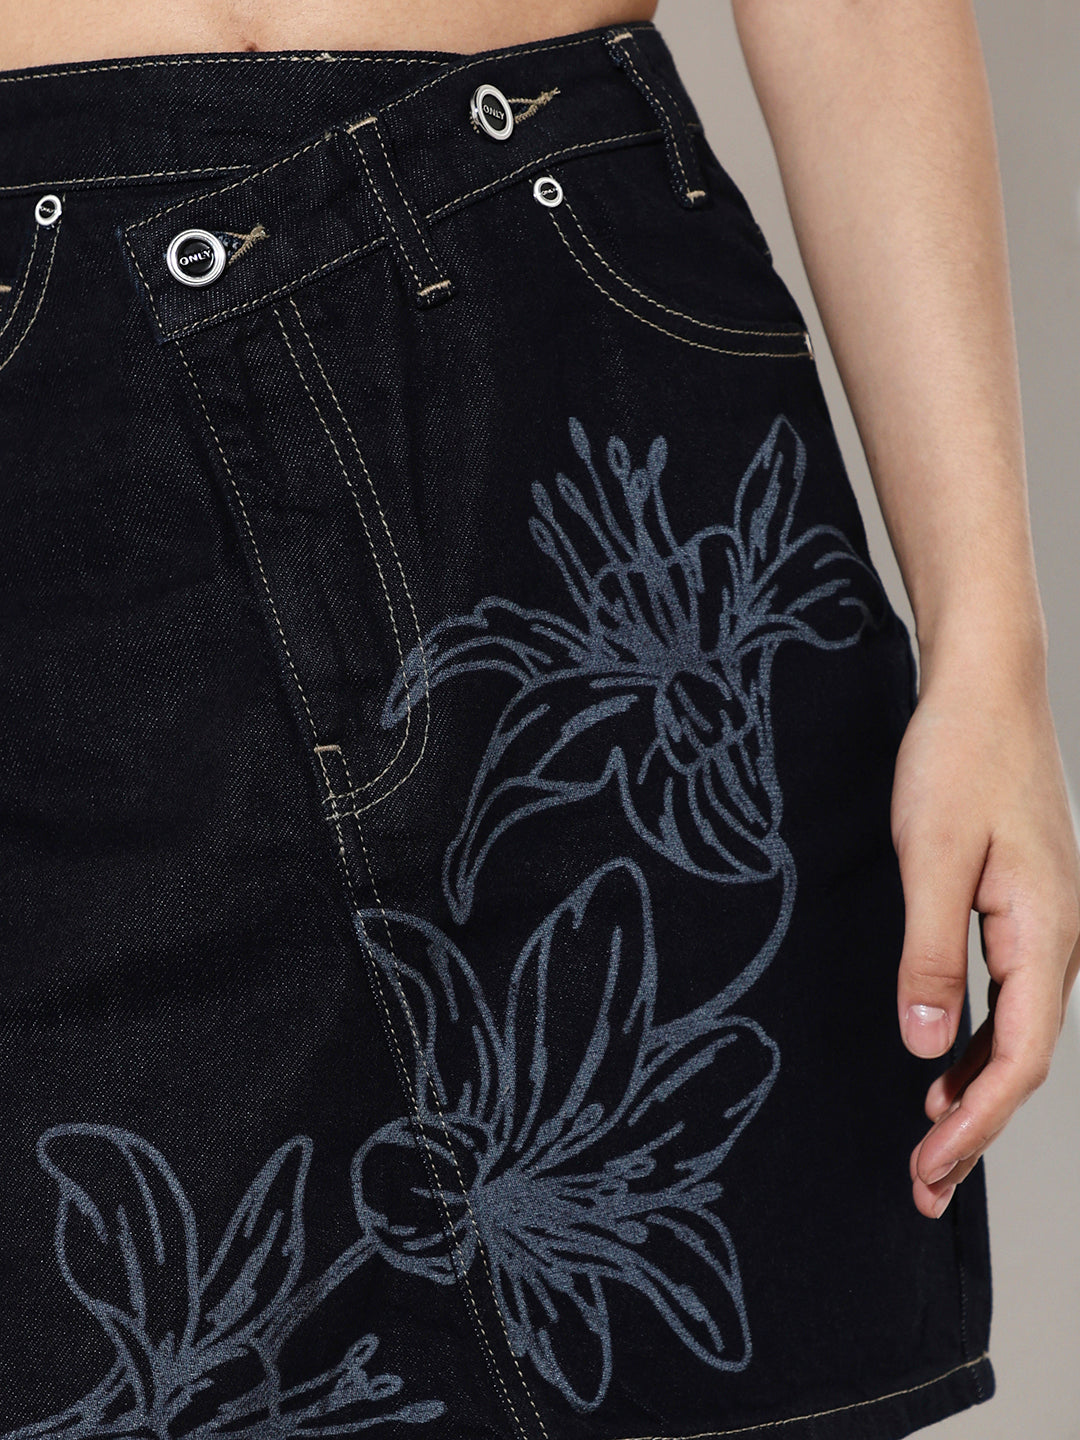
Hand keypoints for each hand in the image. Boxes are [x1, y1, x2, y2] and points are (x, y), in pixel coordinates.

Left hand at [890, 644, 1079, 1218]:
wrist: (987, 691)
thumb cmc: (961, 760)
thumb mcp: (932, 855)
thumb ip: (930, 952)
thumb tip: (924, 1048)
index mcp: (1045, 936)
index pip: (1017, 1061)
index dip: (974, 1125)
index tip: (926, 1170)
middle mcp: (1056, 942)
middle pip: (1021, 1061)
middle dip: (972, 1129)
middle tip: (922, 1186)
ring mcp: (1043, 927)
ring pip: (1016, 1035)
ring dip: (973, 1092)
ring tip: (928, 1143)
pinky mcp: (1021, 911)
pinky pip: (1006, 999)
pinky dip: (974, 1045)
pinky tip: (941, 1065)